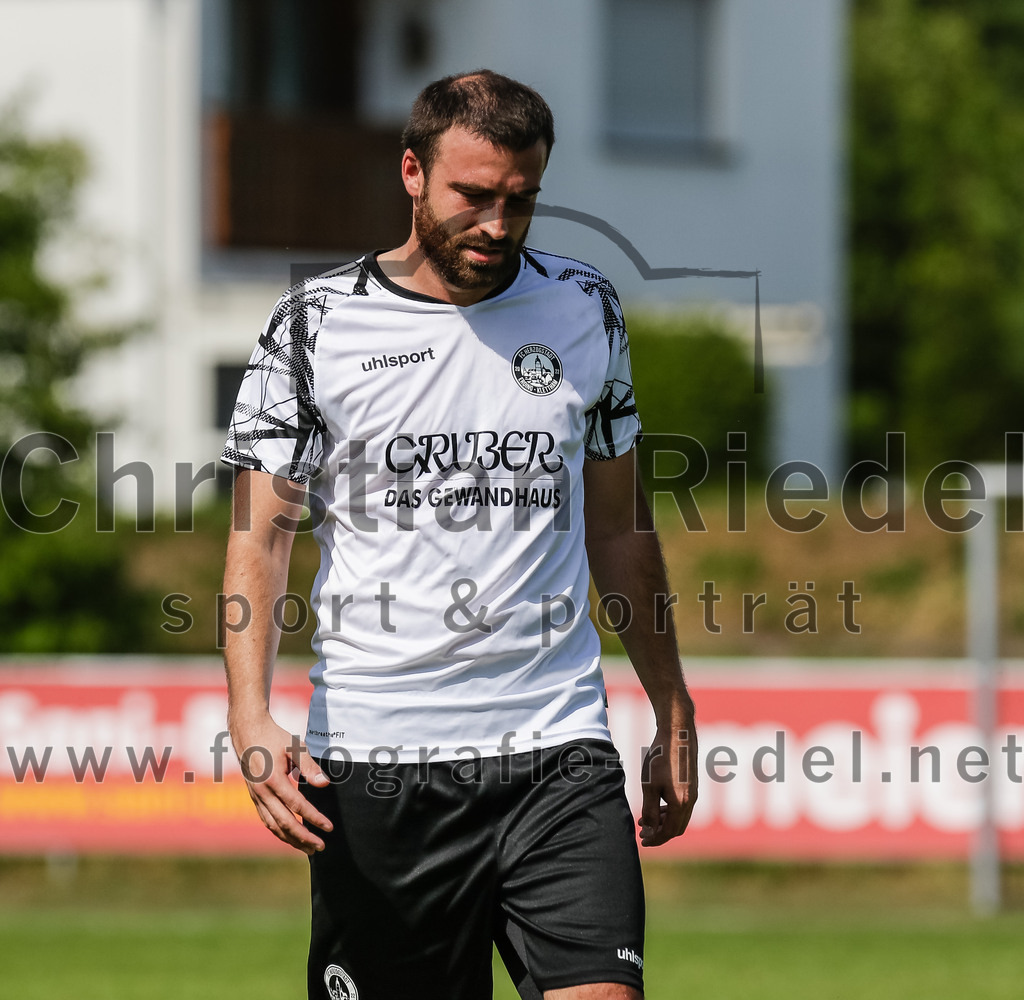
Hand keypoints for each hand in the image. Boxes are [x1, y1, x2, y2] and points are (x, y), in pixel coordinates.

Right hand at [229, 713, 332, 854]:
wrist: (247, 731)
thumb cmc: (273, 737)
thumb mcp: (294, 746)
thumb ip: (309, 766)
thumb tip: (324, 784)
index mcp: (273, 779)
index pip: (297, 805)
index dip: (314, 818)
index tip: (329, 827)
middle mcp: (262, 792)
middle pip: (284, 822)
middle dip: (303, 837)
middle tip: (321, 847)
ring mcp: (256, 796)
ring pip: (273, 825)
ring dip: (291, 840)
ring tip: (308, 849)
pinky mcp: (254, 797)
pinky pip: (266, 820)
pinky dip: (279, 831)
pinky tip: (290, 836)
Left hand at [638, 713, 697, 846]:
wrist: (677, 733)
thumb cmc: (661, 759)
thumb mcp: (650, 786)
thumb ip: (650, 811)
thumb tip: (649, 830)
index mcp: (681, 804)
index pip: (669, 831)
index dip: (655, 839)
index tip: (642, 840)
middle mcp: (691, 801)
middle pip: (677, 828)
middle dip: (660, 833)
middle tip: (643, 833)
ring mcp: (693, 793)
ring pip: (680, 817)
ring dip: (664, 822)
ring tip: (645, 819)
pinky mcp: (692, 784)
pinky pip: (682, 806)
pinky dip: (669, 811)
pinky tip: (657, 804)